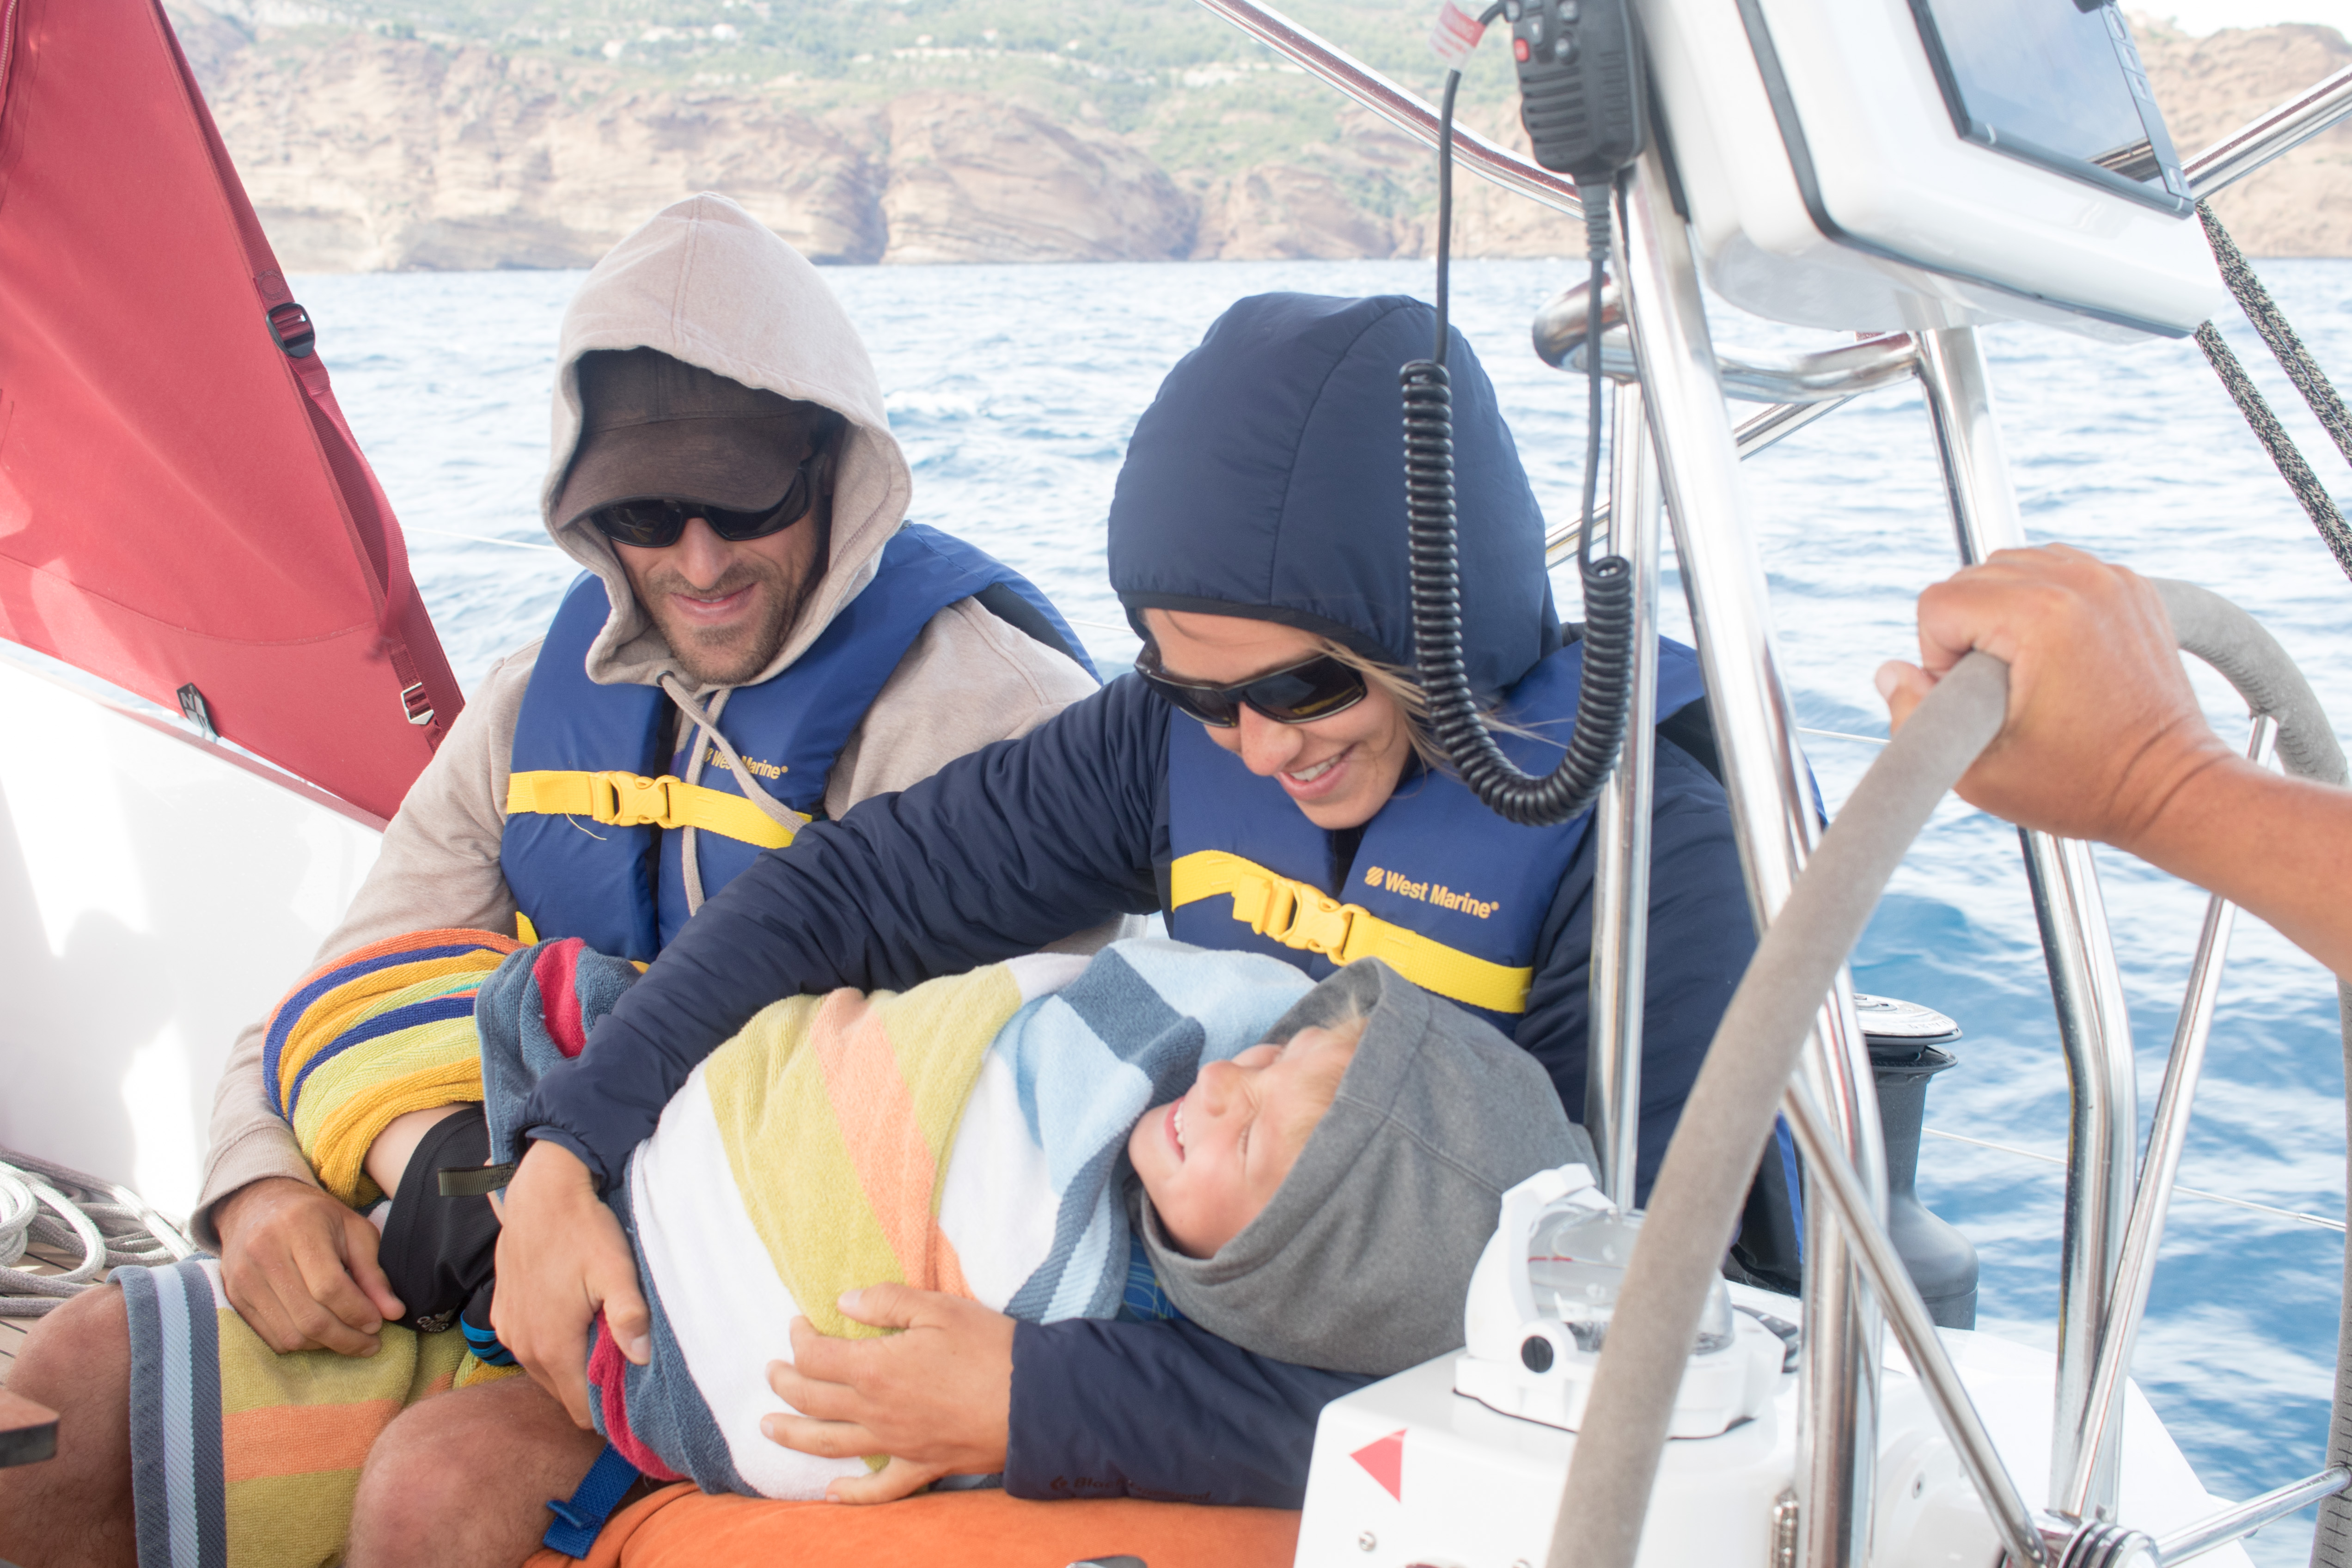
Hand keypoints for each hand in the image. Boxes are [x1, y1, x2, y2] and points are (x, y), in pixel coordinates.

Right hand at [214, 1176, 404, 1355]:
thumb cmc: (316, 1217)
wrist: (257, 1205)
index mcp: (299, 1228)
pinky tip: (321, 1335)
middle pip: (310, 1317)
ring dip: (326, 1345)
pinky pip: (271, 1337)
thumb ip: (373, 1272)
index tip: (378, 1324)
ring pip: (290, 1334)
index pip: (330, 1287)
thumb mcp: (353, 1231)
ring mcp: (244, 1278)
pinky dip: (302, 1343)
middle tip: (370, 1343)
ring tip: (349, 1339)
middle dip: (347, 1338)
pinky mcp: (235, 1297)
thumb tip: (394, 1312)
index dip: (358, 1312)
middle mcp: (265, 1253)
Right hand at [489, 1140, 648, 1428]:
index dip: (608, 1409)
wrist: (540, 1193)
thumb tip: (642, 1358)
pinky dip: (550, 1341)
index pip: (581, 1410)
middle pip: (564, 1393)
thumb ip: (629, 1317)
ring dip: (571, 1362)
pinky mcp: (503, 1313)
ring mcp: (509, 1330)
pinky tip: (572, 1315)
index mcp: (553, 1346)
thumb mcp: (616, 1270)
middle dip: (592, 1385)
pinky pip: (530, 1345)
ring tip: (599, 1333)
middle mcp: (524, 1346)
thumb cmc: (582, 1229)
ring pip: (546, 1370)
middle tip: (621, 1357)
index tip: (631, 1396)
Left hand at [761, 1285, 1014, 1504]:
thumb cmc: (989, 1348)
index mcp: (875, 1369)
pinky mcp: (921, 1466)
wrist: (1035, 1401)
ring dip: (793, 1435)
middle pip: (811, 1401)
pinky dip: (851, 1494)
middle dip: (784, 1383)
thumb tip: (844, 1302)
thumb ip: (887, 1301)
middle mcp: (876, 1412)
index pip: (816, 1356)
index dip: (799, 1338)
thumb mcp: (938, 1308)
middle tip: (772, 1371)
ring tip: (767, 1427)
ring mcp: (896, 1444)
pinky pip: (879, 1489)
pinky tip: (831, 1493)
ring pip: (829, 1444)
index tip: (798, 1324)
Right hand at [1876, 544, 2239, 851]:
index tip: (1974, 700)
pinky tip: (2051, 650)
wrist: (2170, 788)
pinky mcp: (2130, 586)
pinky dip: (2039, 600)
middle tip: (1998, 690)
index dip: (1937, 658)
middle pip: (1971, 576)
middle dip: (1966, 632)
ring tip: (2024, 668)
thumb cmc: (2082, 786)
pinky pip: (2056, 567)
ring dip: (1999, 611)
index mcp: (2041, 617)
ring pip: (2011, 565)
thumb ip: (1914, 718)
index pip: (1938, 602)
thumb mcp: (1977, 771)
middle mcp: (2079, 582)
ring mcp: (2110, 579)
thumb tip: (1890, 672)